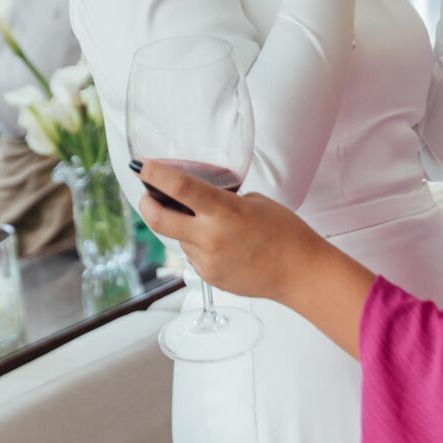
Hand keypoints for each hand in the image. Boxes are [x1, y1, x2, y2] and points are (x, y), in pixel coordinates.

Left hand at [138, 162, 317, 300]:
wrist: (299, 272)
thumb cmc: (286, 234)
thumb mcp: (255, 202)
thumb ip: (223, 201)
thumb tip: (200, 204)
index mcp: (224, 212)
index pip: (180, 188)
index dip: (156, 174)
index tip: (142, 165)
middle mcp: (210, 238)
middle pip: (158, 220)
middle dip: (147, 204)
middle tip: (147, 196)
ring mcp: (207, 261)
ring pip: (178, 238)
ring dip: (183, 227)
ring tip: (209, 224)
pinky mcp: (210, 277)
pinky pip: (193, 256)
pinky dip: (199, 245)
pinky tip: (222, 244)